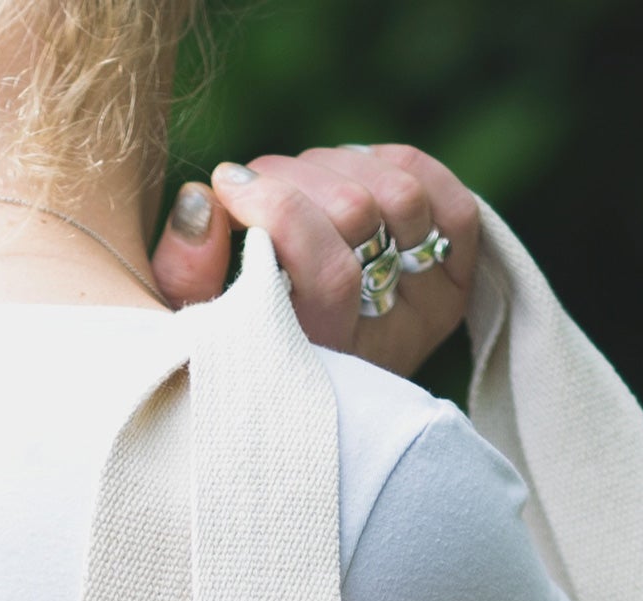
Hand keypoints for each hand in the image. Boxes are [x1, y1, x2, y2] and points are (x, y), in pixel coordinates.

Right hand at [148, 144, 480, 378]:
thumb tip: (204, 201)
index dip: (277, 210)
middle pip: (360, 214)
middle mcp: (389, 337)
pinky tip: (351, 177)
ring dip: (337, 168)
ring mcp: (431, 304)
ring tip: (297, 187)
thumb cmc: (239, 344)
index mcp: (327, 361)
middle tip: (254, 188)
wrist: (314, 392)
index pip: (330, 271)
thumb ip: (185, 273)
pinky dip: (394, 166)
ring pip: (402, 192)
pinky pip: (449, 196)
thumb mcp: (194, 326)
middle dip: (294, 182)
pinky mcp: (457, 274)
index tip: (228, 188)